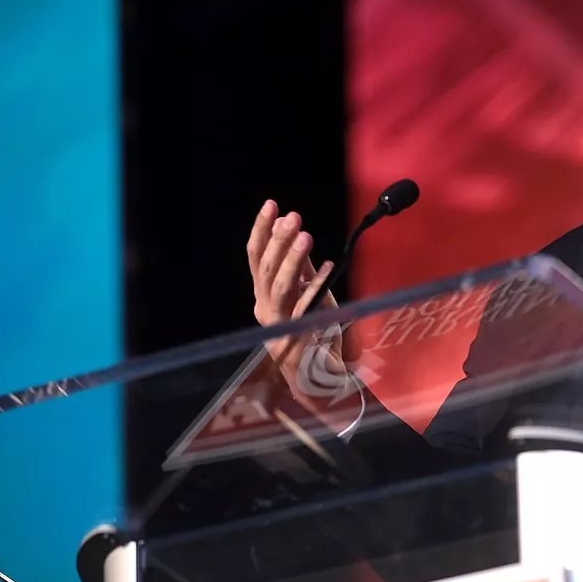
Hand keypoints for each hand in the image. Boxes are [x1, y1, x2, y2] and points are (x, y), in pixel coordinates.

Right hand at [248, 199, 334, 327]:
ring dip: (292, 260)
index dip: (262, 230)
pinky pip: (304, 308)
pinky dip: (315, 287)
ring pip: (279, 287)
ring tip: (305, 236)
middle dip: (279, 240)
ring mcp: (277, 325)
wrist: (320, 377)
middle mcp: (264, 309)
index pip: (255, 257)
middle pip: (265, 269)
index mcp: (263, 295)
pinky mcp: (295, 339)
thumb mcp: (309, 293)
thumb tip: (293, 231)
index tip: (271, 205)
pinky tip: (328, 268)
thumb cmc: (315, 332)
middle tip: (294, 217)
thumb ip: (301, 267)